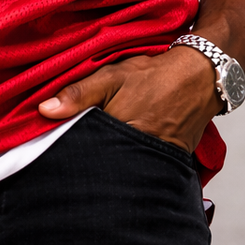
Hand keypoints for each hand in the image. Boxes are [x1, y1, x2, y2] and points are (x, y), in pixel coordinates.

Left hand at [38, 47, 222, 153]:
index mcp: (119, 133)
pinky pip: (140, 168)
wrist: (200, 78)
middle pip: (101, 164)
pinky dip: (128, 162)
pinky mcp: (167, 164)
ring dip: (108, 162)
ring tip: (95, 157)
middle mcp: (137, 154)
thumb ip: (78, 94)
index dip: (69, 148)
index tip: (53, 147)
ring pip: (120, 167)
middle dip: (87, 159)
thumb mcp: (111, 76)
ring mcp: (154, 161)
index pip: (83, 151)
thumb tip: (44, 110)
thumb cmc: (153, 76)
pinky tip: (119, 156)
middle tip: (70, 156)